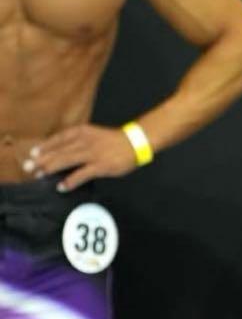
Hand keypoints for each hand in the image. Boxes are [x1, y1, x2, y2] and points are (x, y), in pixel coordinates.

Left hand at [26, 124, 142, 190]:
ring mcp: (93, 153)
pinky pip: (82, 174)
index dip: (45, 146)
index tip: (33, 154)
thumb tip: (59, 154)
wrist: (136, 141)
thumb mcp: (94, 135)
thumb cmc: (113, 140)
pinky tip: (61, 186)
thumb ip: (78, 142)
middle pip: (59, 150)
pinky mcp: (101, 165)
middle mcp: (86, 141)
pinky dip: (70, 181)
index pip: (59, 138)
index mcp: (84, 132)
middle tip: (29, 167)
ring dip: (51, 168)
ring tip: (39, 175)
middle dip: (42, 160)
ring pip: (67, 160)